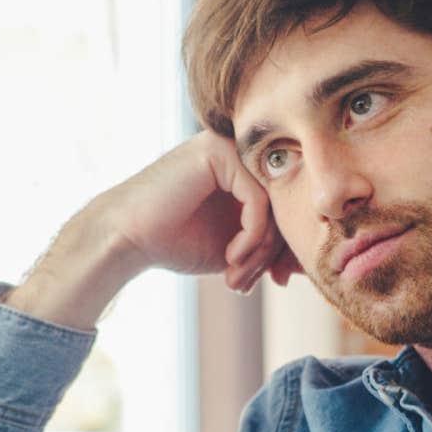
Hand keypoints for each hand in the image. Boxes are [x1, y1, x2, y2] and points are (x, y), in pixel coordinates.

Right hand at [98, 131, 292, 289]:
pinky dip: (251, 237)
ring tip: (236, 276)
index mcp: (243, 170)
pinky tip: (230, 257)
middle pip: (283, 204)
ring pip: (274, 204)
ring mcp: (228, 148)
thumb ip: (268, 245)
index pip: (285, 206)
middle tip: (247, 283)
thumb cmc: (174, 242)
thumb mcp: (234, 247)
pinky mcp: (218, 152)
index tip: (272, 281)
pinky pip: (258, 201)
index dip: (284, 248)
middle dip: (272, 254)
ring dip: (260, 251)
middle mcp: (239, 153)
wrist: (126, 239)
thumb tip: (305, 264)